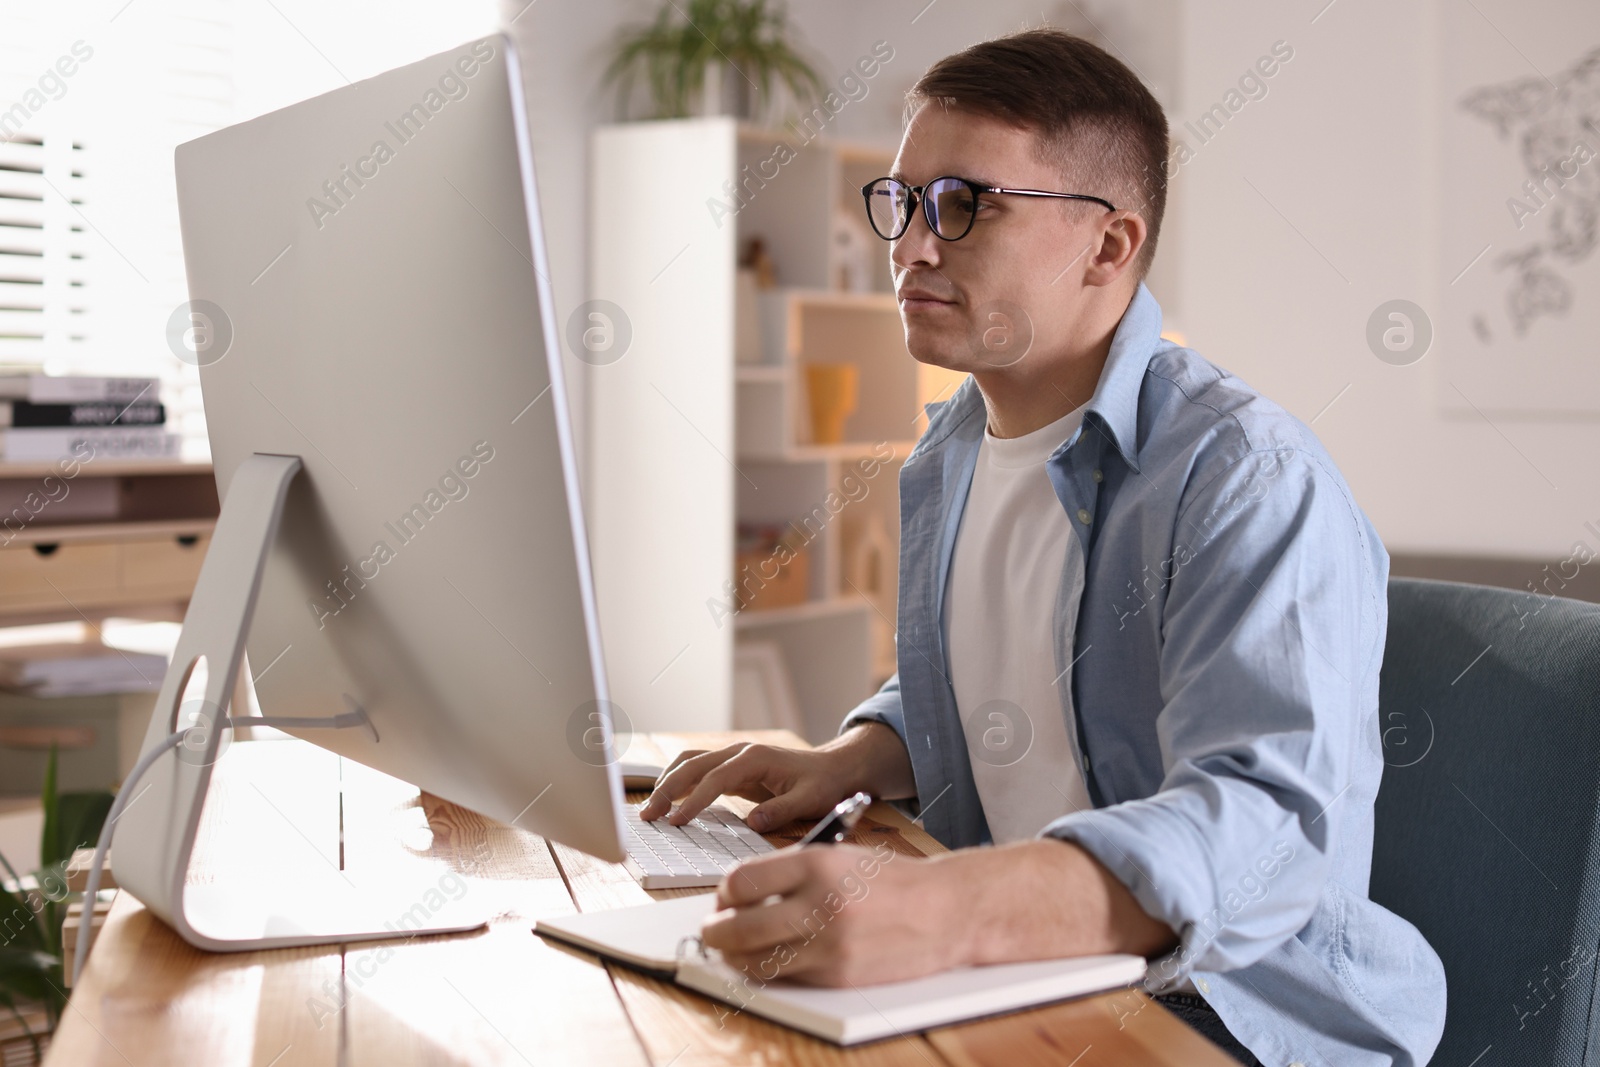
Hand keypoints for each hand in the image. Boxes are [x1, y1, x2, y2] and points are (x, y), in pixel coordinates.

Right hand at [638, 723, 913, 830]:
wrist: (835, 768)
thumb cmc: (824, 783)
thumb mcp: (810, 799)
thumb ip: (782, 810)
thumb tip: (753, 822)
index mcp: (755, 758)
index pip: (714, 779)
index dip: (693, 801)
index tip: (677, 822)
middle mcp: (739, 752)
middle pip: (692, 766)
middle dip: (667, 790)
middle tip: (649, 817)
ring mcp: (733, 758)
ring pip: (689, 763)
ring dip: (666, 783)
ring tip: (650, 810)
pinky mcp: (732, 769)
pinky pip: (697, 771)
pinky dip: (677, 783)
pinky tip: (667, 802)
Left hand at [699, 842, 958, 985]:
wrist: (947, 910)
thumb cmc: (893, 881)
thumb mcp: (841, 856)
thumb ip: (792, 871)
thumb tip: (741, 893)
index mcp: (817, 864)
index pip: (742, 881)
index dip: (724, 892)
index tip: (724, 897)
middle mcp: (820, 904)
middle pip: (738, 927)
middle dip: (715, 931)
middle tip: (712, 929)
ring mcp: (829, 945)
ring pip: (755, 961)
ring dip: (734, 957)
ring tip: (733, 949)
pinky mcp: (838, 976)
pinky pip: (786, 977)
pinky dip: (770, 970)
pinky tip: (770, 960)